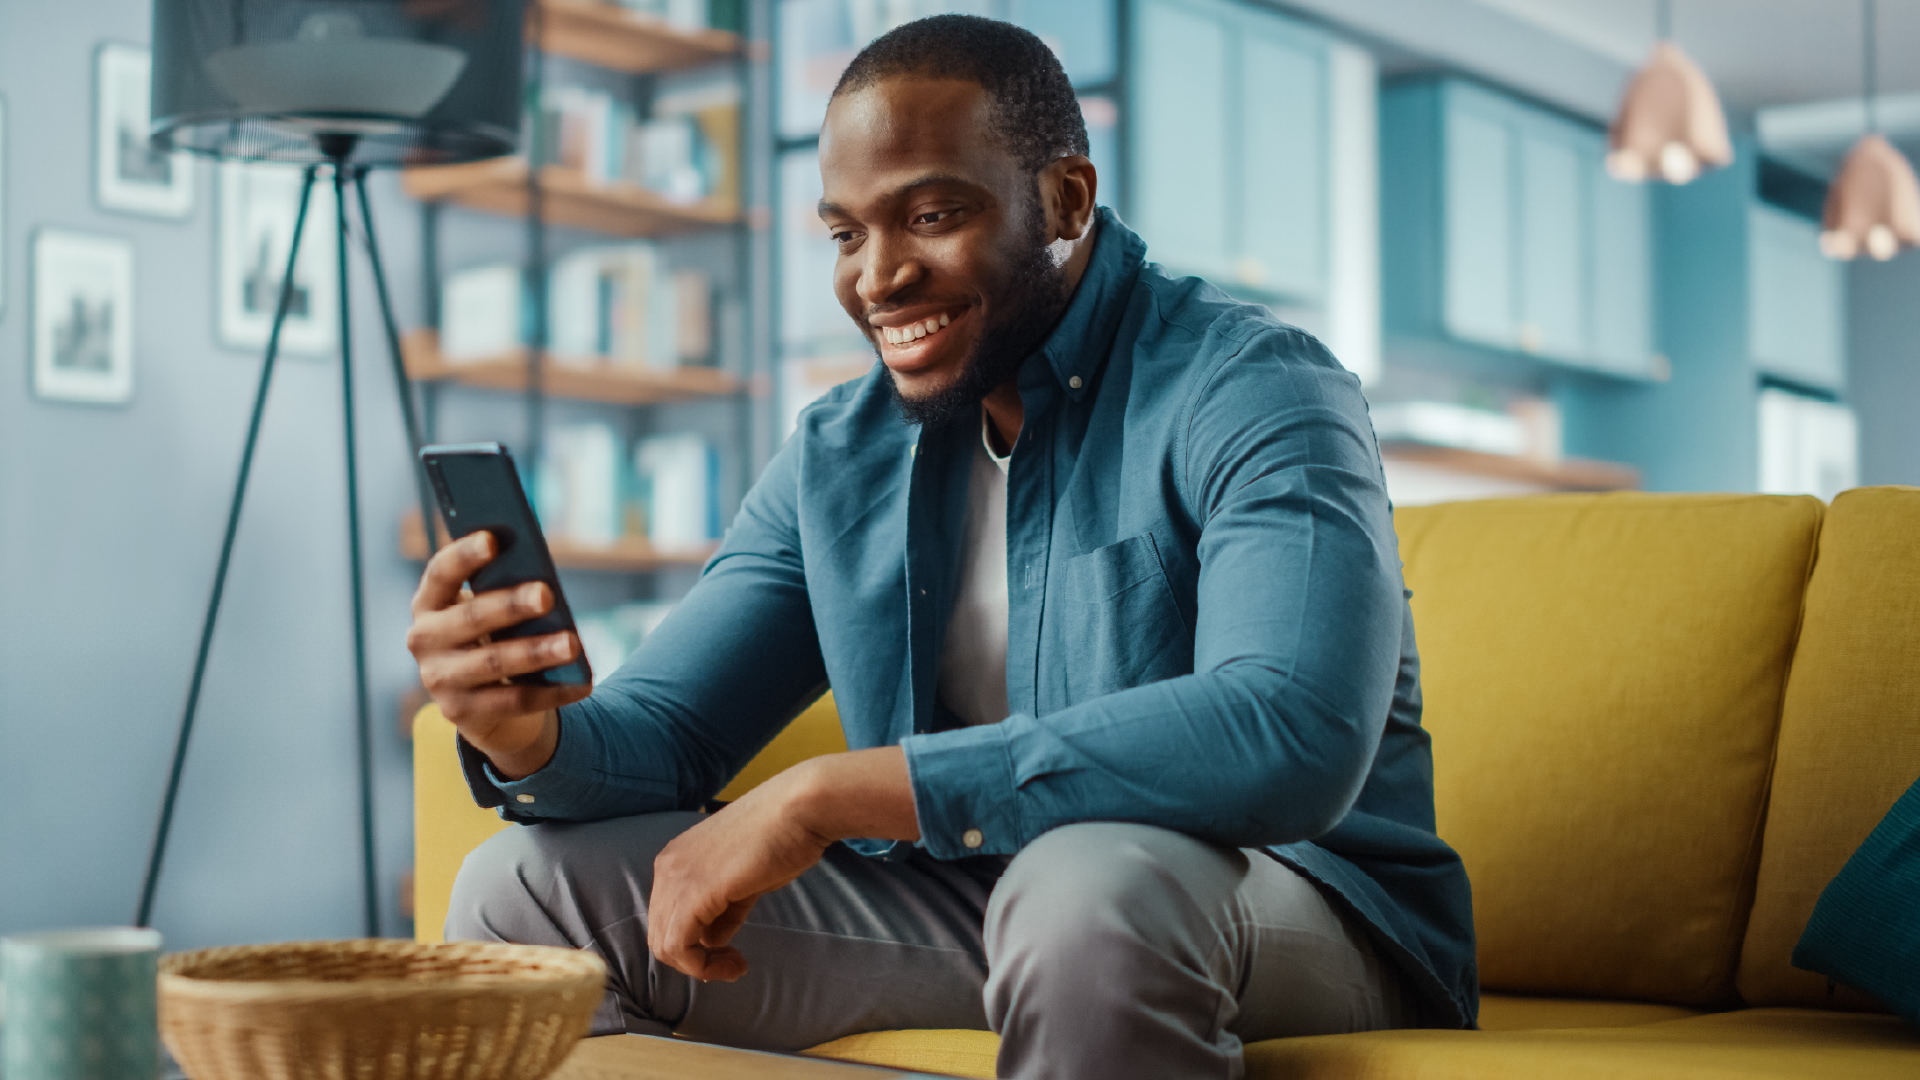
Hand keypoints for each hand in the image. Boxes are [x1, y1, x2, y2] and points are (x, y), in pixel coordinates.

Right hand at [406, 531, 589, 777]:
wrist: (480, 700)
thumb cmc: (491, 635)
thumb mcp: (491, 611)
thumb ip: (504, 593)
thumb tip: (544, 586)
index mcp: (429, 603)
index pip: (440, 574)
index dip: (464, 556)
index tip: (493, 539)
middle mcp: (424, 640)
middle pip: (471, 619)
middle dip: (511, 605)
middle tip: (547, 593)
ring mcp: (439, 679)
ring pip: (493, 663)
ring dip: (536, 652)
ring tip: (572, 643)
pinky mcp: (461, 713)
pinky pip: (513, 701)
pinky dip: (551, 692)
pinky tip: (581, 683)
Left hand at [647, 769, 832, 981]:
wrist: (800, 808)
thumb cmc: (782, 835)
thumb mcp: (744, 879)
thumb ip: (724, 909)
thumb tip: (712, 939)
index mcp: (676, 859)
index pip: (666, 917)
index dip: (693, 944)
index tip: (731, 953)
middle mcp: (667, 867)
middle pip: (660, 934)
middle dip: (695, 959)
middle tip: (733, 963)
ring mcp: (676, 878)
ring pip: (665, 945)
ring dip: (701, 966)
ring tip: (735, 966)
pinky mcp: (694, 893)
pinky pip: (680, 946)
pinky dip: (704, 966)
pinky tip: (735, 963)